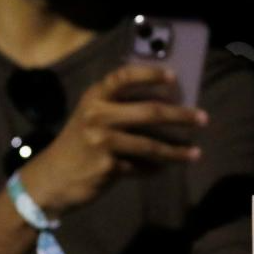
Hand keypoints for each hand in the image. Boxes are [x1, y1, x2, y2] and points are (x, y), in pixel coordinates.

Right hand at [21, 64, 207, 213]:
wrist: (50, 179)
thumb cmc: (76, 145)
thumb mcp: (90, 118)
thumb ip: (118, 109)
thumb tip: (166, 106)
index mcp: (94, 97)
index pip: (124, 77)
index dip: (150, 74)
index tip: (174, 77)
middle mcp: (98, 115)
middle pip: (149, 112)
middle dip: (181, 116)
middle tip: (203, 118)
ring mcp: (102, 142)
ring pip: (150, 145)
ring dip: (177, 151)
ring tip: (195, 153)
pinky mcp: (107, 167)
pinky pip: (141, 167)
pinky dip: (156, 168)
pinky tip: (166, 168)